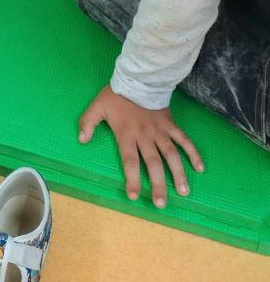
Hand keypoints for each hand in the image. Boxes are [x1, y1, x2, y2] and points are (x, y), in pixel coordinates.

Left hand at [79, 85, 203, 206]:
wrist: (137, 77)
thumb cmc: (116, 95)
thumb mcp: (97, 106)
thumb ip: (88, 123)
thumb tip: (81, 140)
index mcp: (127, 134)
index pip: (130, 160)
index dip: (132, 178)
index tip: (134, 196)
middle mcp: (145, 136)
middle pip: (153, 163)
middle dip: (157, 184)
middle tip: (160, 204)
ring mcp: (160, 131)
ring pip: (171, 155)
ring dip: (178, 173)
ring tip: (183, 192)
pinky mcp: (170, 124)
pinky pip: (184, 139)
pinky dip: (193, 153)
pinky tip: (200, 168)